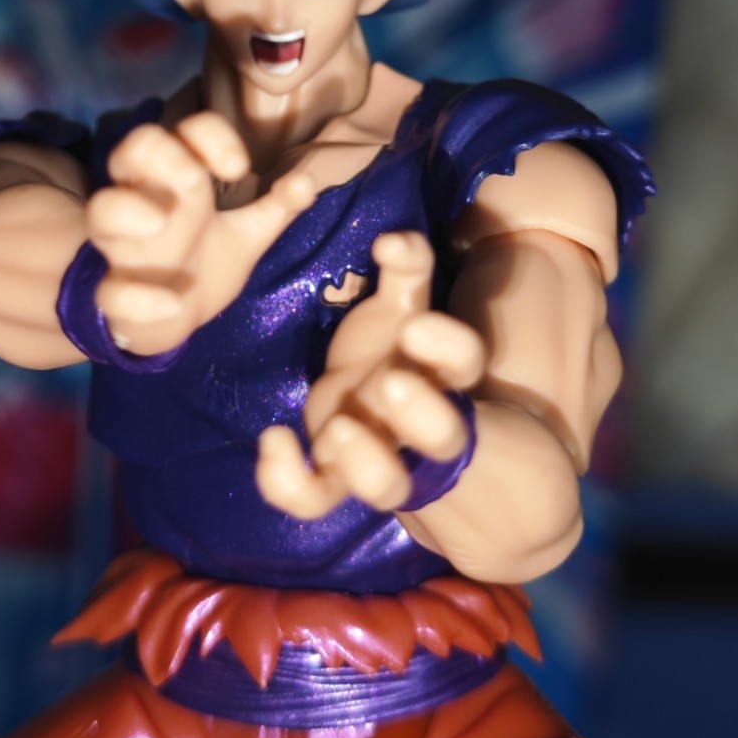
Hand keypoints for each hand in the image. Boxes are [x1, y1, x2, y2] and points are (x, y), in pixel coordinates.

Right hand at [85, 111, 316, 356]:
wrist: (176, 323)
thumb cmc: (207, 262)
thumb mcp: (249, 235)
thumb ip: (277, 207)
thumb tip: (307, 182)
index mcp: (176, 180)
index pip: (185, 130)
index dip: (210, 137)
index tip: (238, 169)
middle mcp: (144, 202)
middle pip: (133, 147)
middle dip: (163, 155)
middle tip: (194, 184)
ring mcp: (125, 248)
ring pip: (102, 208)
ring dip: (128, 210)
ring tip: (160, 225)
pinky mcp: (116, 295)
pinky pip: (111, 291)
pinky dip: (139, 297)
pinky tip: (173, 301)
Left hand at [256, 231, 484, 518]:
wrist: (377, 409)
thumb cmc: (390, 346)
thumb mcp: (402, 304)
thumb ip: (406, 269)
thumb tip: (393, 239)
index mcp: (442, 375)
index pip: (463, 363)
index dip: (446, 348)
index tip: (414, 326)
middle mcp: (421, 425)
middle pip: (442, 435)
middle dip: (422, 415)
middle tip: (392, 384)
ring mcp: (380, 458)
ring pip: (386, 484)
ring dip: (367, 465)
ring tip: (338, 433)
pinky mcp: (334, 476)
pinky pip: (315, 498)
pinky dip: (288, 482)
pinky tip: (273, 441)